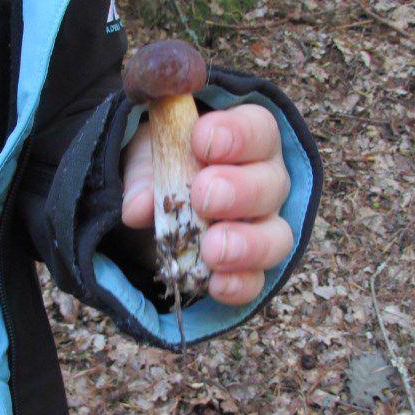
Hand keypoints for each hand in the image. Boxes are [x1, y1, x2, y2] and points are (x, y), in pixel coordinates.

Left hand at [121, 104, 292, 304]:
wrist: (154, 207)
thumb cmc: (162, 166)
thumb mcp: (146, 158)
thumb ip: (143, 172)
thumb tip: (138, 206)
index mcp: (247, 141)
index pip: (258, 129)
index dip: (237, 134)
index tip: (202, 140)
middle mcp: (265, 184)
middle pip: (271, 184)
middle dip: (240, 190)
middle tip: (205, 195)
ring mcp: (263, 229)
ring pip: (276, 237)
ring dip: (247, 244)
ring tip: (214, 250)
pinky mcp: (251, 270)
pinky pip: (257, 281)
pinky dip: (239, 285)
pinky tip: (216, 285)